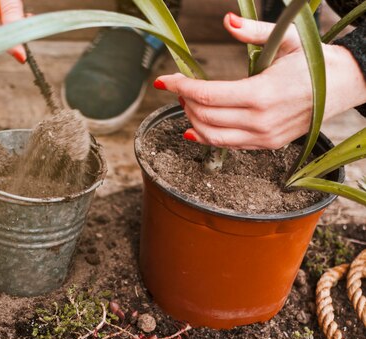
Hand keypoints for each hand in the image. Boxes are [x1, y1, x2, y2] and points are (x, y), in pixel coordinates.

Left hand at [154, 13, 365, 149]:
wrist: (347, 85)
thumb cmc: (316, 62)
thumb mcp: (287, 40)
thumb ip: (254, 32)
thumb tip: (227, 22)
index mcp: (262, 93)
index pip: (207, 95)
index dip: (180, 87)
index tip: (164, 80)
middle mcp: (260, 120)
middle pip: (204, 116)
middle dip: (185, 101)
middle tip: (179, 87)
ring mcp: (264, 136)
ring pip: (212, 136)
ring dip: (192, 120)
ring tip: (188, 104)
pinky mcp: (267, 145)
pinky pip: (228, 145)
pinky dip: (207, 136)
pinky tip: (195, 127)